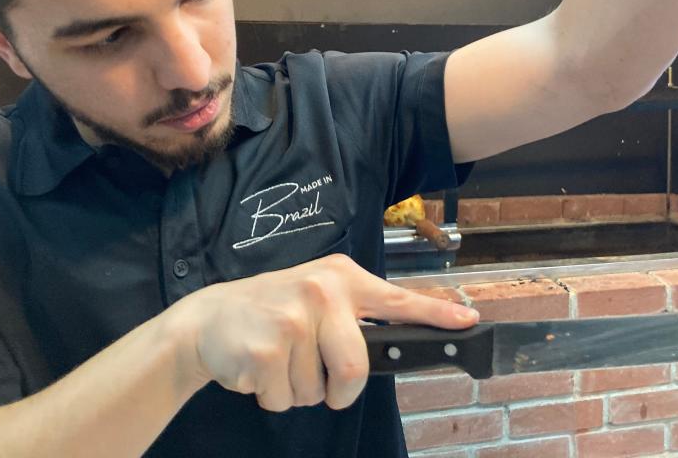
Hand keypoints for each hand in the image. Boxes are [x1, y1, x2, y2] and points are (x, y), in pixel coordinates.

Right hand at [172, 254, 478, 411]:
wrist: (207, 319)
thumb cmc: (273, 311)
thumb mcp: (317, 297)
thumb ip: (354, 314)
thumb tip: (402, 336)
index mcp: (341, 278)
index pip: (398, 299)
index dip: (436, 315)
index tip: (469, 322)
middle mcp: (321, 291)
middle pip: (356, 369)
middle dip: (340, 391)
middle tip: (320, 380)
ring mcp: (292, 320)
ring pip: (318, 391)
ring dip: (299, 390)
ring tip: (278, 359)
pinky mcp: (266, 349)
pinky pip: (286, 399)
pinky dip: (273, 396)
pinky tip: (258, 367)